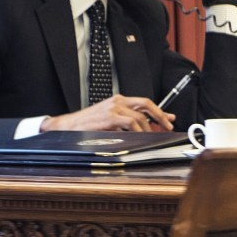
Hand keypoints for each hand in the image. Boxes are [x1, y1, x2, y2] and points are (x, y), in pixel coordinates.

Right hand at [38, 94, 174, 132]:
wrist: (67, 126)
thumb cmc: (86, 125)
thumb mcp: (108, 120)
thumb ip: (125, 122)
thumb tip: (142, 128)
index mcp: (117, 100)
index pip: (143, 102)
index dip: (159, 110)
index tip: (169, 117)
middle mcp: (117, 101)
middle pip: (146, 104)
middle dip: (160, 116)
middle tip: (168, 125)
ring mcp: (113, 108)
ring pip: (140, 116)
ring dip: (149, 128)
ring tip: (151, 136)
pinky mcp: (109, 117)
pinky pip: (130, 123)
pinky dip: (138, 130)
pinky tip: (139, 136)